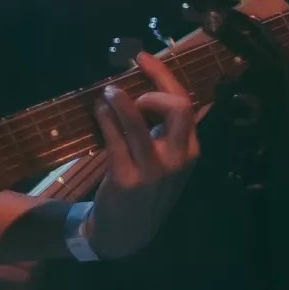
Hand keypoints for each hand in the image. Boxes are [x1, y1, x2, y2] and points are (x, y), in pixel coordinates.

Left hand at [85, 50, 203, 258]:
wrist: (127, 232)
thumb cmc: (143, 187)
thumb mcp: (163, 159)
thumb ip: (159, 129)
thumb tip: (140, 87)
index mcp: (189, 149)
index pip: (185, 103)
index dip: (164, 75)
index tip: (142, 57)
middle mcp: (178, 158)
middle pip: (178, 107)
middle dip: (154, 85)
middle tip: (128, 83)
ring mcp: (154, 169)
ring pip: (141, 122)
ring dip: (122, 101)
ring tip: (108, 92)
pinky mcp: (127, 178)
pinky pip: (115, 139)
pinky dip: (106, 119)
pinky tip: (98, 112)